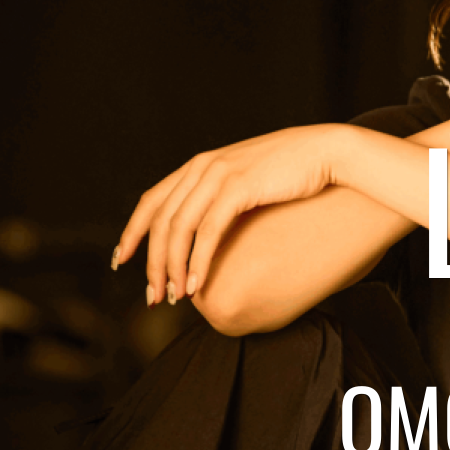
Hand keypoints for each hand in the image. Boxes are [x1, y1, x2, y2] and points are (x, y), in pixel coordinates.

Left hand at [113, 124, 349, 304]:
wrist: (327, 151)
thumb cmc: (295, 170)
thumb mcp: (249, 177)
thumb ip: (225, 193)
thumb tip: (212, 226)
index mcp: (201, 164)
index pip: (152, 200)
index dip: (133, 232)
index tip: (122, 261)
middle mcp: (203, 166)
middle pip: (161, 221)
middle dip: (152, 263)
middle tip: (153, 297)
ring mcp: (220, 174)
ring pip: (178, 229)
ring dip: (172, 268)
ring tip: (174, 297)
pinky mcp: (239, 187)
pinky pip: (208, 231)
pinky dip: (198, 261)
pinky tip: (197, 285)